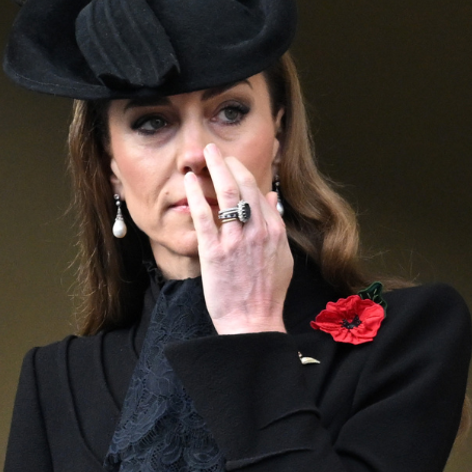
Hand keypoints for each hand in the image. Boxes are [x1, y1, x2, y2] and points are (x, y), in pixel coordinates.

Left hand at [184, 143, 293, 334]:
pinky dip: (196, 196)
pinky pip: (204, 217)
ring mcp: (235, 241)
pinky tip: (189, 181)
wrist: (252, 321)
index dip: (243, 173)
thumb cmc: (267, 293)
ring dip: (215, 169)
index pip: (258, 192)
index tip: (232, 163)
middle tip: (215, 150)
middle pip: (243, 187)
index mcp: (274, 231)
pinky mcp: (214, 252)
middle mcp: (257, 231)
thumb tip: (271, 199)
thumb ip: (276, 225)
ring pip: (226, 195)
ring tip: (204, 154)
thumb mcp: (282, 256)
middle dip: (228, 163)